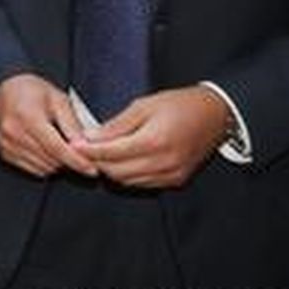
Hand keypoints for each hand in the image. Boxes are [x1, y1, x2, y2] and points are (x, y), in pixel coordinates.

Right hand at [0, 74, 97, 178]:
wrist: (7, 89)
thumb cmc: (34, 91)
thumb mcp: (58, 99)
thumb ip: (72, 124)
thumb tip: (85, 146)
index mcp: (28, 117)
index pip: (56, 148)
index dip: (76, 161)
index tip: (91, 169)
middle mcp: (13, 132)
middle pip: (51, 160)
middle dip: (69, 160)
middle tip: (78, 152)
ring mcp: (7, 144)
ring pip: (43, 167)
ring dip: (57, 163)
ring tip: (61, 147)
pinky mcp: (5, 153)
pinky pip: (33, 169)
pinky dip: (45, 165)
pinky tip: (48, 151)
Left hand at [75, 85, 227, 188]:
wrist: (215, 115)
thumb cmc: (178, 104)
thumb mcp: (144, 105)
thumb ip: (117, 125)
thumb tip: (90, 137)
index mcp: (154, 141)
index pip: (111, 153)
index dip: (89, 151)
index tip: (73, 145)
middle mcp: (163, 163)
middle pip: (116, 171)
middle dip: (97, 161)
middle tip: (83, 149)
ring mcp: (171, 175)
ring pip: (128, 181)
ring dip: (111, 170)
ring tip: (100, 154)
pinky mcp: (176, 181)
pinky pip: (143, 184)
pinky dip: (128, 175)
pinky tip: (122, 161)